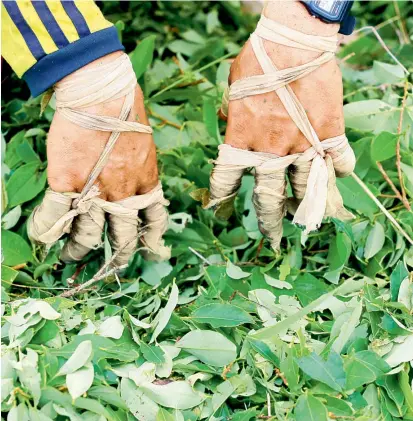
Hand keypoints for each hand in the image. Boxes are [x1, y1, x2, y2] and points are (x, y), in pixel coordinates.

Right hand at [28, 52, 169, 265]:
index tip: (153, 250)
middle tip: (115, 265)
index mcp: (146, 183)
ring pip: (89, 236)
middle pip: (124, 237)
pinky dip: (47, 231)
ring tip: (72, 257)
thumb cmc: (125, 109)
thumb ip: (141, 168)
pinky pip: (55, 218)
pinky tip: (44, 238)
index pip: (155, 220)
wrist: (101, 91)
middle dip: (120, 255)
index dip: (153, 239)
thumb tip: (136, 177)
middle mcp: (124, 194)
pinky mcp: (66, 182)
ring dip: (79, 250)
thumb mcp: (145, 144)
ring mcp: (95, 191)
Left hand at [208, 1, 354, 249]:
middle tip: (271, 240)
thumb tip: (234, 128)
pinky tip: (338, 175)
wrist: (294, 38)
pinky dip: (339, 171)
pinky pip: (339, 162)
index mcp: (241, 141)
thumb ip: (234, 118)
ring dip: (309, 209)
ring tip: (311, 222)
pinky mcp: (330, 133)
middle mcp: (271, 151)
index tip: (221, 209)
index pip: (226, 180)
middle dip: (269, 223)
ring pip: (308, 190)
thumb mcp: (234, 91)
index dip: (222, 198)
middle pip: (269, 200)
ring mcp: (303, 145)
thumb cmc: (258, 59)